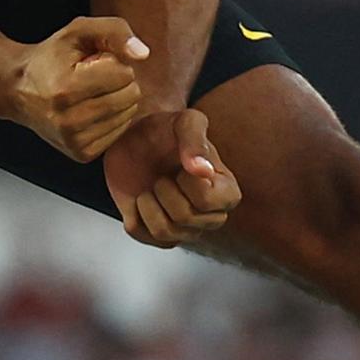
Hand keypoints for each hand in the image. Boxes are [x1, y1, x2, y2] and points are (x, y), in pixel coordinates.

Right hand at [5, 15, 149, 162]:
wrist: (20, 90)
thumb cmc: (51, 58)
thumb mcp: (77, 31)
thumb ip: (114, 31)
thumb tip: (143, 54)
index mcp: (66, 88)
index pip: (124, 74)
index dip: (113, 61)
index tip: (92, 62)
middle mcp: (68, 119)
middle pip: (129, 96)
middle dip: (118, 81)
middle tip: (92, 77)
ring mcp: (74, 140)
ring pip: (128, 115)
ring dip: (116, 99)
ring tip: (90, 93)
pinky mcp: (82, 153)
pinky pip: (120, 131)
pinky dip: (111, 117)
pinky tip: (91, 109)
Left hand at [102, 108, 240, 248]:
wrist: (136, 138)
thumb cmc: (167, 130)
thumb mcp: (184, 122)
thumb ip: (195, 139)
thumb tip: (202, 170)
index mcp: (227, 193)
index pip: (204, 200)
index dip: (184, 180)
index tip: (181, 164)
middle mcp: (211, 217)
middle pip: (182, 218)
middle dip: (163, 189)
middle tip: (163, 174)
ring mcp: (184, 231)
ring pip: (162, 232)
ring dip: (148, 202)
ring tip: (153, 186)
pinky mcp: (157, 236)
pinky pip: (140, 234)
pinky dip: (132, 211)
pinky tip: (140, 197)